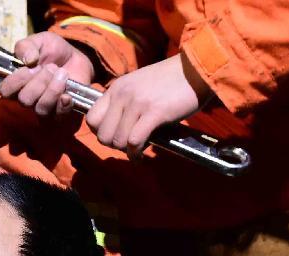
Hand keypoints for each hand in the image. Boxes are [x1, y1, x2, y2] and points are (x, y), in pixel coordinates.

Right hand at [0, 31, 94, 116]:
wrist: (75, 57)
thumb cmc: (52, 50)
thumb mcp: (38, 41)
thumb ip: (26, 46)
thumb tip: (28, 60)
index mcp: (17, 83)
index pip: (6, 91)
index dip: (16, 80)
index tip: (29, 67)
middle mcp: (28, 99)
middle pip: (25, 100)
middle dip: (39, 81)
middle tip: (51, 67)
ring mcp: (44, 108)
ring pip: (41, 109)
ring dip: (53, 89)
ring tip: (62, 73)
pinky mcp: (60, 113)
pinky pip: (58, 115)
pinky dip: (63, 104)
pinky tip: (67, 93)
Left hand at [85, 54, 210, 159]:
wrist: (196, 69)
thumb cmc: (171, 82)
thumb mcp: (139, 86)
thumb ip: (126, 104)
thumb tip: (118, 131)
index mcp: (117, 88)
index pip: (91, 119)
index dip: (101, 133)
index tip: (116, 136)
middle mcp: (123, 94)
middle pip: (102, 134)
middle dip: (114, 145)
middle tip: (127, 145)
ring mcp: (137, 103)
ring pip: (117, 140)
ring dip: (126, 150)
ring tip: (137, 150)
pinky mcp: (154, 112)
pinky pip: (134, 140)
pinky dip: (136, 153)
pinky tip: (141, 154)